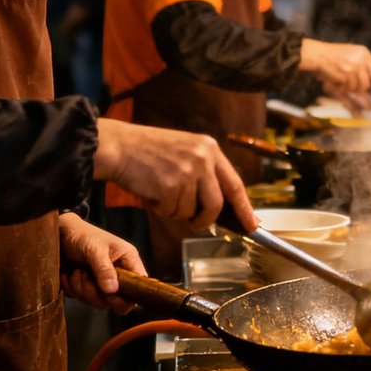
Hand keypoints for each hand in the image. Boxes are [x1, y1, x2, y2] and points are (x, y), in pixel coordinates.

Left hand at [57, 213, 144, 311]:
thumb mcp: (95, 250)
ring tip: (76, 271)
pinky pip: (82, 299)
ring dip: (81, 289)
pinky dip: (72, 289)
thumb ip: (104, 269)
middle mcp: (118, 274)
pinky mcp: (88, 287)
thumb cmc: (82, 235)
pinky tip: (68, 275)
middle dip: (96, 293)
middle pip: (116, 301)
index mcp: (128, 261)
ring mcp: (103, 282)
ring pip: (97, 302)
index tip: (108, 292)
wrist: (61, 233)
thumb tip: (112, 291)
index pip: (138, 287)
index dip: (127, 297)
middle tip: (85, 275)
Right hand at [94, 119, 254, 231]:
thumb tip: (220, 208)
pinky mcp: (170, 186)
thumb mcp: (185, 151)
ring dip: (175, 211)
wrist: (118, 146)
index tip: (253, 224)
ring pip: (190, 211)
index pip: (235, 184)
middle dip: (205, 220)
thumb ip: (205, 174)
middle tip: (195, 223)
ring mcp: (187, 172)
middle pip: (216, 204)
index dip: (244, 207)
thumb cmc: (148, 152)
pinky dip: (160, 209)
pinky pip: (171, 212)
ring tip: (160, 191)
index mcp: (209, 148)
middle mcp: (202, 158)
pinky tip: (151, 191)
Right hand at [300, 39, 370, 107]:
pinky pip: (347, 88)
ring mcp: (354, 66)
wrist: (316, 54)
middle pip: (367, 83)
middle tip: (347, 86)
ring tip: (339, 80)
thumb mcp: (350, 57)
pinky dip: (340, 88)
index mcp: (364, 52)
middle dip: (358, 89)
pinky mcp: (346, 73)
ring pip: (357, 88)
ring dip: (347, 88)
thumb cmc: (331, 57)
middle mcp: (361, 58)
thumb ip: (362, 71)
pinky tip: (335, 80)